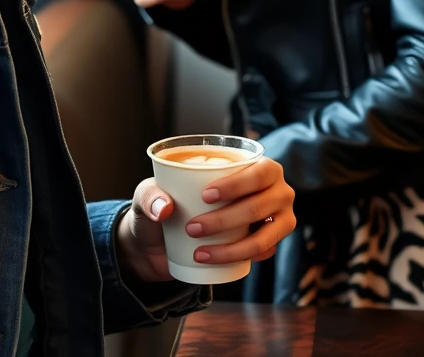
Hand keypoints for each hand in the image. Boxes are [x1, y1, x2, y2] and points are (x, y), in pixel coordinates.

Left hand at [114, 159, 295, 283]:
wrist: (160, 242)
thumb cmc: (164, 203)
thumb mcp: (148, 195)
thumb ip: (150, 196)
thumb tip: (166, 208)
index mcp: (252, 164)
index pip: (256, 173)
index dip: (236, 184)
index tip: (205, 196)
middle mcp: (272, 189)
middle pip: (258, 206)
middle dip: (226, 220)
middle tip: (193, 228)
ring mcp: (275, 218)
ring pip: (262, 238)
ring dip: (233, 249)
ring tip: (199, 252)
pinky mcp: (268, 243)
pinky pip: (261, 255)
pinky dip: (239, 259)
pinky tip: (215, 259)